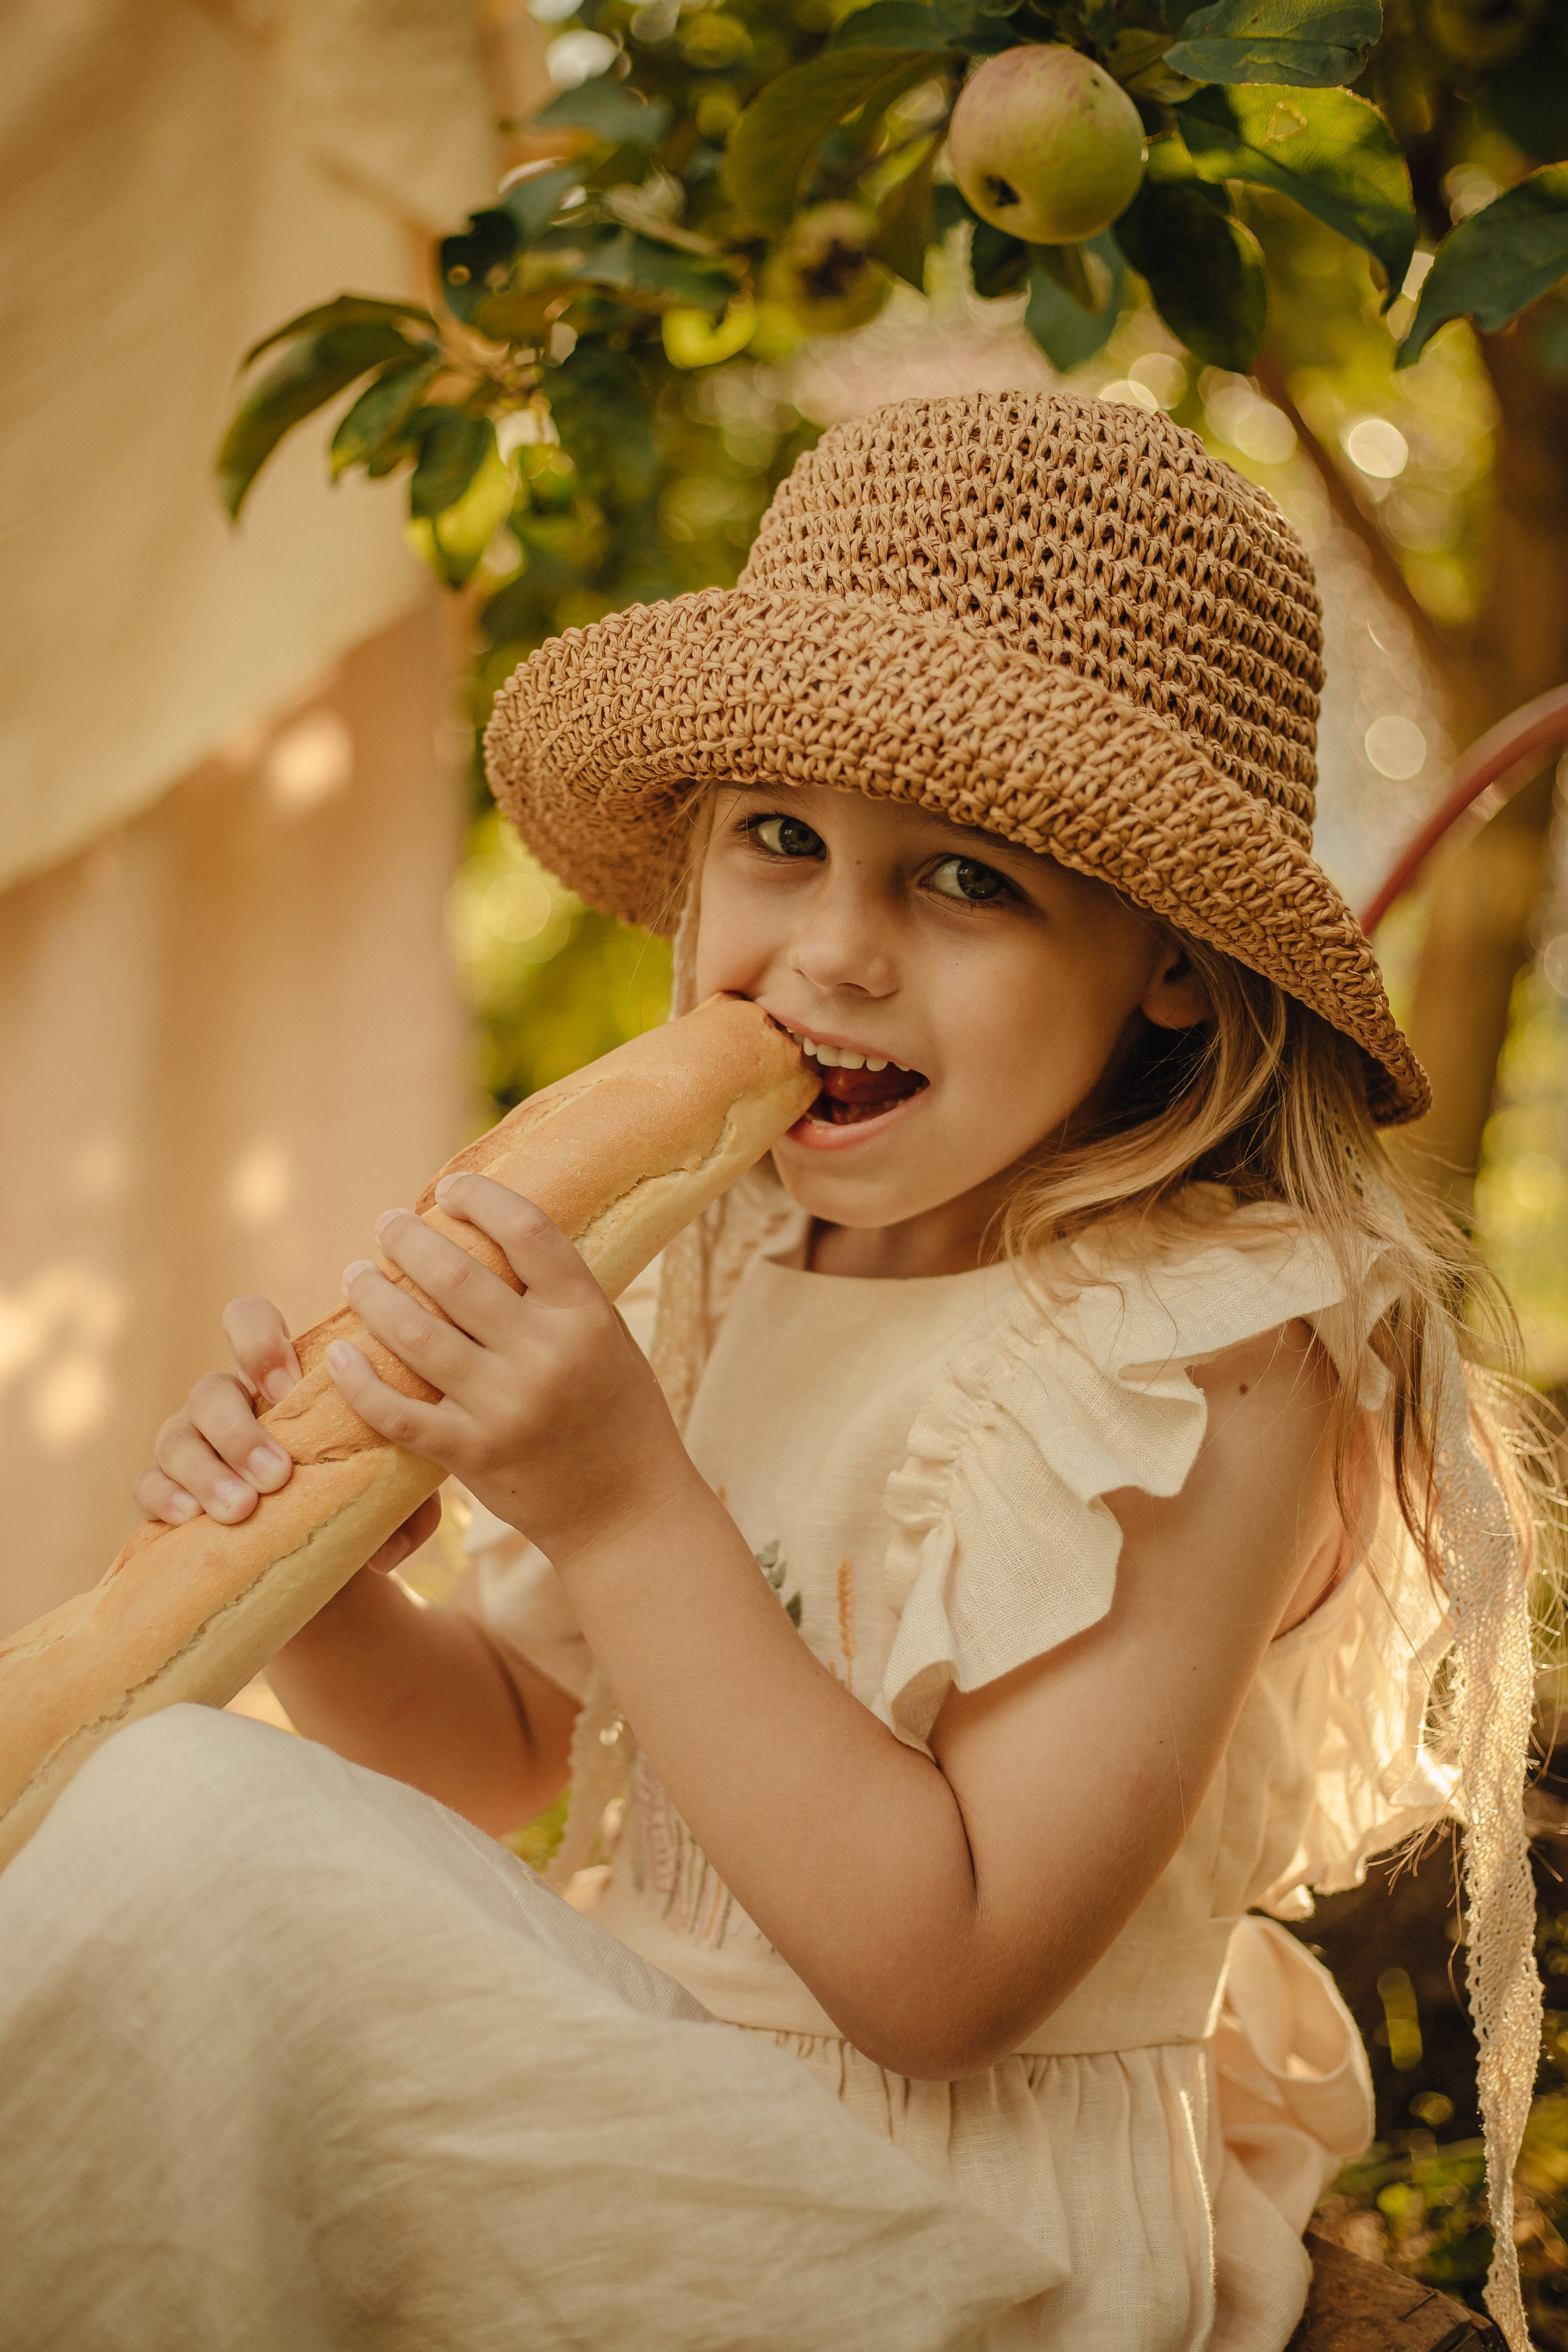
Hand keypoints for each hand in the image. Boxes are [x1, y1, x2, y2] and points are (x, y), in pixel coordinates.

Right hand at [132, 1294, 439, 1573]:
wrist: (321, 1570)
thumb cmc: (354, 1508)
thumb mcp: (395, 1501)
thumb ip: (408, 1506)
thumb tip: (388, 1546)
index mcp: (279, 1384)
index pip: (249, 1321)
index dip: (260, 1342)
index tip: (289, 1386)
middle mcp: (229, 1407)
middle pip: (209, 1389)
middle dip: (239, 1430)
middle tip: (277, 1475)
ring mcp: (193, 1448)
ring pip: (175, 1436)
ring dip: (207, 1470)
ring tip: (242, 1509)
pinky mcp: (168, 1495)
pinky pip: (146, 1484)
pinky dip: (164, 1497)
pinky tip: (189, 1518)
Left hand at [330, 1176, 689, 1561]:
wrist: (627, 1512)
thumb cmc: (619, 1415)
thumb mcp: (609, 1340)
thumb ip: (561, 1295)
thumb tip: (500, 1232)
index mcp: (587, 1315)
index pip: (528, 1231)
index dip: (481, 1198)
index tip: (450, 1189)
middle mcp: (546, 1355)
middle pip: (456, 1275)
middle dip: (408, 1239)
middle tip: (387, 1225)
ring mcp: (506, 1406)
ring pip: (415, 1335)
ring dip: (373, 1296)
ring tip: (358, 1276)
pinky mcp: (473, 1455)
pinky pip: (398, 1412)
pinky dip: (359, 1382)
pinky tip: (338, 1355)